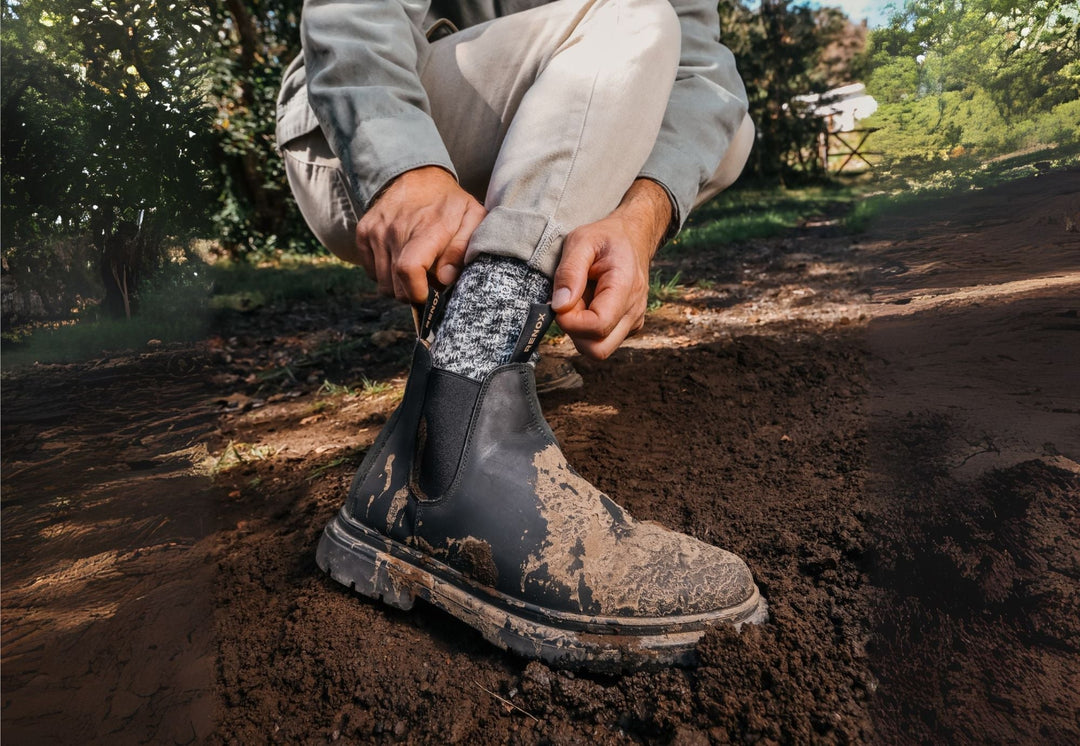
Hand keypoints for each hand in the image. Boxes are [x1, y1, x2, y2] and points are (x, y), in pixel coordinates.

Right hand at [355, 166, 485, 302]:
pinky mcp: (363, 233)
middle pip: (396, 286)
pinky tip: (400, 260)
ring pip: (383, 284)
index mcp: (425, 229)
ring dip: (400, 286)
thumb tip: (445, 278)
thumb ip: (462, 249)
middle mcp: (395, 231)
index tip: (429, 295)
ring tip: (416, 270)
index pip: (408, 270)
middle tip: (428, 282)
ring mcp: (375, 232)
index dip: (418, 293)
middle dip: (413, 293)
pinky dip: (385, 274)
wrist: (416, 175)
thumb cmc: (449, 202)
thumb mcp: (471, 219)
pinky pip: (371, 272)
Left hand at [552, 179, 672, 359]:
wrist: (633, 238)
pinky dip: (588, 329)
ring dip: (580, 331)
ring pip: (599, 349)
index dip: (571, 322)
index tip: (560, 302)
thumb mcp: (581, 241)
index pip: (598, 325)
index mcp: (625, 286)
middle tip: (569, 303)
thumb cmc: (605, 238)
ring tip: (580, 300)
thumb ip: (569, 272)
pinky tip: (589, 304)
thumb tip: (559, 306)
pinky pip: (602, 341)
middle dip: (575, 332)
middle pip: (599, 349)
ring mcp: (633, 322)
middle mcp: (634, 310)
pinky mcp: (627, 327)